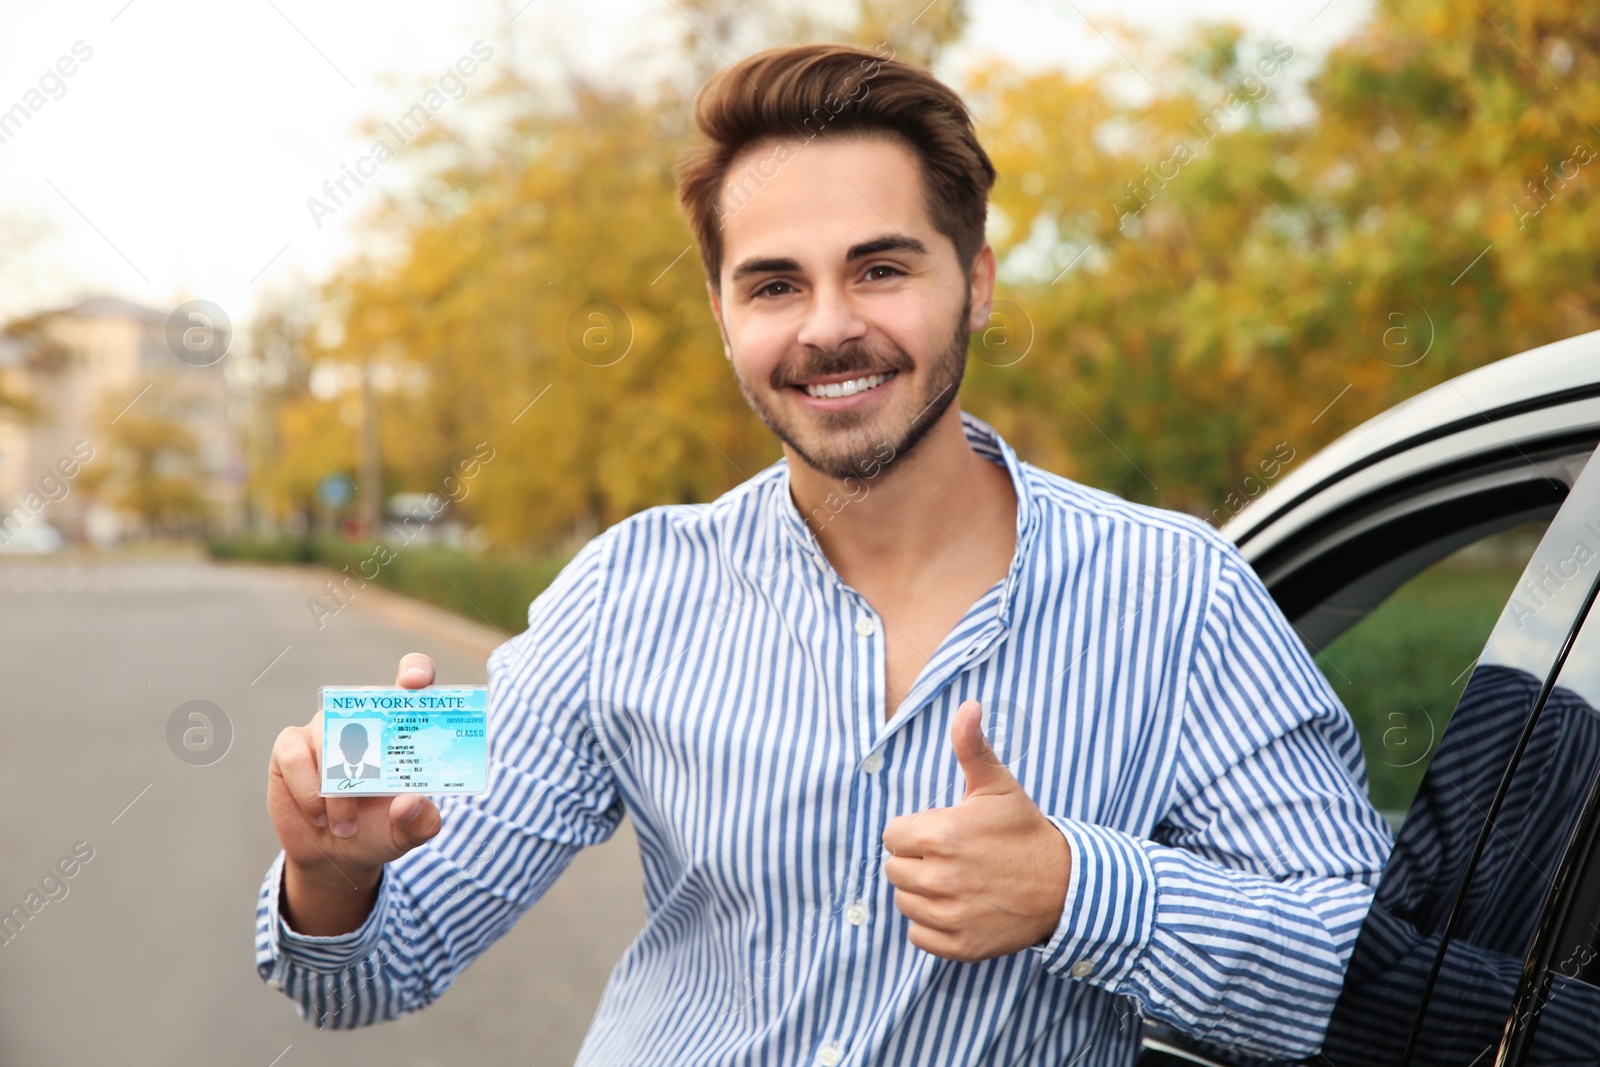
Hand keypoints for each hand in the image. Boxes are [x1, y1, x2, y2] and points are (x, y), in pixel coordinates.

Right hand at [266, 652, 444, 933]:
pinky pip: (295, 757)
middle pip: (364, 707)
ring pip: (329, 741)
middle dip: (369, 751)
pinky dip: (308, 791)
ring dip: (338, 791)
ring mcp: (325, 729)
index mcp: (402, 727)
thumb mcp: (411, 831)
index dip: (415, 671)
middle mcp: (363, 719)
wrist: (336, 855)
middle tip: (371, 789)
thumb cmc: (382, 830)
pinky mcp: (291, 747)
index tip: (414, 681)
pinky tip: (320, 816)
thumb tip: (409, 802)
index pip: (414, 681)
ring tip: (346, 825)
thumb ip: (421, 820)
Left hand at [881, 699, 1070, 962]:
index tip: (942, 831)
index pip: (892, 835)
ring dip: (922, 893)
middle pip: (894, 870)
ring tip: (956, 880)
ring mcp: (949, 916)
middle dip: (916, 860)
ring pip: (904, 902)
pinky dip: (932, 925)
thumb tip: (968, 705)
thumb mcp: (998, 785)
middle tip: (951, 856)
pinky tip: (959, 907)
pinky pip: (918, 936)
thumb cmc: (1024, 831)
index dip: (914, 830)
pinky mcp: (959, 946)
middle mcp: (939, 879)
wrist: (1065, 886)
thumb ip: (972, 747)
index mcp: (939, 835)